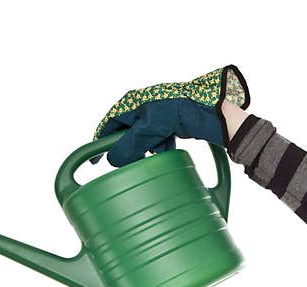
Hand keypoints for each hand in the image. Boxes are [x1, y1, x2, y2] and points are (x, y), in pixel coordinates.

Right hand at [92, 98, 224, 166]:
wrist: (209, 108)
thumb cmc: (178, 110)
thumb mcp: (150, 128)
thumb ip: (131, 144)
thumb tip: (113, 160)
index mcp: (132, 103)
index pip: (109, 125)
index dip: (101, 143)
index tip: (97, 161)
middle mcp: (143, 107)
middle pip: (127, 134)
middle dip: (130, 149)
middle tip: (132, 162)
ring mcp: (158, 115)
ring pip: (145, 139)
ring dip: (148, 150)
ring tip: (155, 154)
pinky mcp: (172, 123)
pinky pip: (160, 139)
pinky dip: (162, 147)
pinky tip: (168, 151)